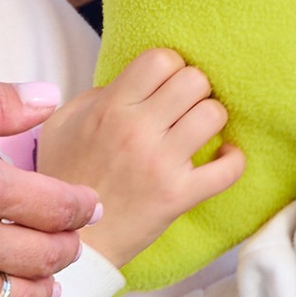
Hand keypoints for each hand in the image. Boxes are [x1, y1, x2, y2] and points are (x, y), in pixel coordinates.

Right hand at [35, 49, 238, 269]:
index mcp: (109, 108)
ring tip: (199, 131)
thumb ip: (96, 95)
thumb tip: (134, 82)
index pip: (160, 58)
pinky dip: (233, 160)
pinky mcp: (179, 195)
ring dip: (211, 119)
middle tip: (184, 107)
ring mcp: (160, 164)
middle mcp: (136, 131)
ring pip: (213, 115)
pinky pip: (228, 168)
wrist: (73, 238)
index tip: (165, 83)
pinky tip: (223, 157)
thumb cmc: (66, 177)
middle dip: (194, 89)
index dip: (170, 66)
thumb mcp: (62, 125)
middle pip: (194, 80)